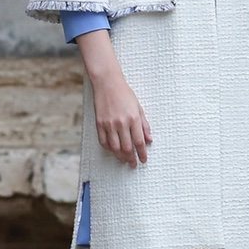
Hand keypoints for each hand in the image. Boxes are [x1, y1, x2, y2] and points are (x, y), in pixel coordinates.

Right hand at [77, 31, 149, 167]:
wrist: (108, 84)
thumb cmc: (125, 94)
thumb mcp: (139, 108)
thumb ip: (144, 125)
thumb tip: (149, 139)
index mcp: (133, 119)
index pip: (139, 142)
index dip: (142, 153)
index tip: (144, 159)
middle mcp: (121, 123)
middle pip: (127, 147)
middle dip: (131, 158)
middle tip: (134, 164)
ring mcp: (109, 124)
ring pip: (115, 147)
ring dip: (120, 156)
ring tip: (125, 161)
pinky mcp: (99, 124)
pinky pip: (103, 141)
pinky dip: (109, 149)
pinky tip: (113, 152)